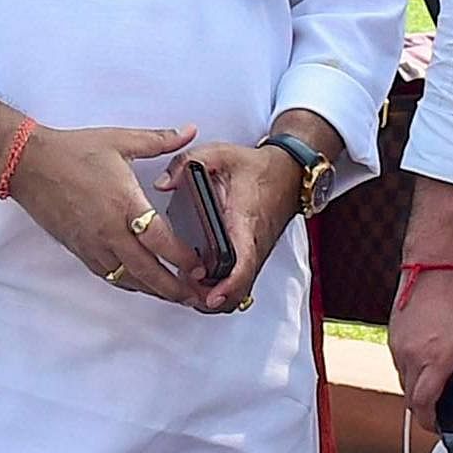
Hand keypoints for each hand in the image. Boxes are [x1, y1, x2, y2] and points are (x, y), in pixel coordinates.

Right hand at [5, 123, 209, 307]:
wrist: (29, 164)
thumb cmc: (72, 151)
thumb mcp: (120, 140)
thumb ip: (160, 139)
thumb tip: (189, 131)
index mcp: (124, 202)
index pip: (160, 240)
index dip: (183, 258)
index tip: (201, 266)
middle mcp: (109, 230)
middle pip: (147, 271)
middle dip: (175, 288)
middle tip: (197, 296)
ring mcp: (92, 244)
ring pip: (129, 279)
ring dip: (155, 291)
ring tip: (176, 296)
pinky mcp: (80, 250)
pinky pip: (109, 275)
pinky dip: (130, 284)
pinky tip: (143, 285)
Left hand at [172, 139, 302, 314]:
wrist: (288, 172)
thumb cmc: (257, 168)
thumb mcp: (220, 154)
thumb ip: (187, 163)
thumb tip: (163, 183)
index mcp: (245, 222)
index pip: (242, 263)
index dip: (228, 284)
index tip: (211, 296)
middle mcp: (253, 243)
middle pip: (239, 287)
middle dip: (213, 298)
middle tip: (186, 294)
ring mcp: (255, 252)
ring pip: (240, 289)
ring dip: (216, 296)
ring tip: (187, 290)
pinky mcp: (253, 254)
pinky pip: (240, 280)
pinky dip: (222, 288)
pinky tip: (199, 282)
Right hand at [389, 264, 452, 422]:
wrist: (432, 271)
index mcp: (437, 359)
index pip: (424, 403)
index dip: (430, 422)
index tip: (439, 426)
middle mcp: (413, 356)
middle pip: (411, 399)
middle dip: (424, 410)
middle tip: (438, 412)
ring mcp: (399, 348)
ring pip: (404, 383)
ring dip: (417, 390)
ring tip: (434, 385)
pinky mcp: (393, 338)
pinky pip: (399, 365)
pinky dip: (412, 371)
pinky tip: (426, 363)